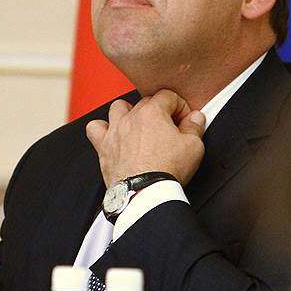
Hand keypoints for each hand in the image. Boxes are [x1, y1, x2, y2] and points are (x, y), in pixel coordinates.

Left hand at [86, 89, 205, 186]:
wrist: (144, 194)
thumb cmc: (166, 171)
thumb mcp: (194, 147)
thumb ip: (195, 127)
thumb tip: (196, 118)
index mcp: (152, 112)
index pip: (168, 96)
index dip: (180, 107)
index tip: (185, 121)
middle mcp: (131, 117)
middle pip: (146, 102)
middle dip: (159, 111)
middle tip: (169, 128)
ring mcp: (115, 132)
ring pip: (118, 108)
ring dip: (129, 113)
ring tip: (139, 126)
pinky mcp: (103, 148)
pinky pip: (94, 128)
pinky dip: (102, 130)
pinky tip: (113, 136)